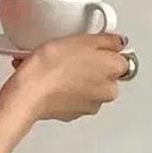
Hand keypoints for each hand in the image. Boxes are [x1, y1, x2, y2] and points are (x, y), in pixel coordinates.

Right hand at [4, 33, 129, 122]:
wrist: (31, 90)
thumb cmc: (52, 65)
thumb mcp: (81, 39)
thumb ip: (107, 40)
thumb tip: (119, 42)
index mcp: (114, 71)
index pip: (121, 58)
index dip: (105, 49)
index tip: (91, 44)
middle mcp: (108, 91)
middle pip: (105, 73)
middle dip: (91, 64)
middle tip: (71, 53)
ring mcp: (91, 105)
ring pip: (88, 85)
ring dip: (76, 76)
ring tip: (55, 65)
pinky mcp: (73, 113)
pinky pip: (73, 96)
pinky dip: (65, 88)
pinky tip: (50, 78)